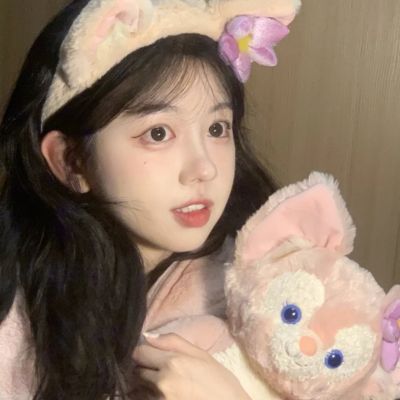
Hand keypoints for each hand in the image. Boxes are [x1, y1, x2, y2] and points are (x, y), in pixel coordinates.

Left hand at [133, 332, 250, 399]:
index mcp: (172, 363)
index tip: (151, 355)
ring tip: (169, 385)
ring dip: (148, 386)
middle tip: (161, 371)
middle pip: (138, 371)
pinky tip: (169, 395)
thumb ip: (173, 342)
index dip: (144, 352)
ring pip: (141, 388)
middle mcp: (162, 382)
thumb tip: (147, 335)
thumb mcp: (202, 355)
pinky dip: (152, 397)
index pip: (139, 353)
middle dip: (146, 369)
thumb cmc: (220, 383)